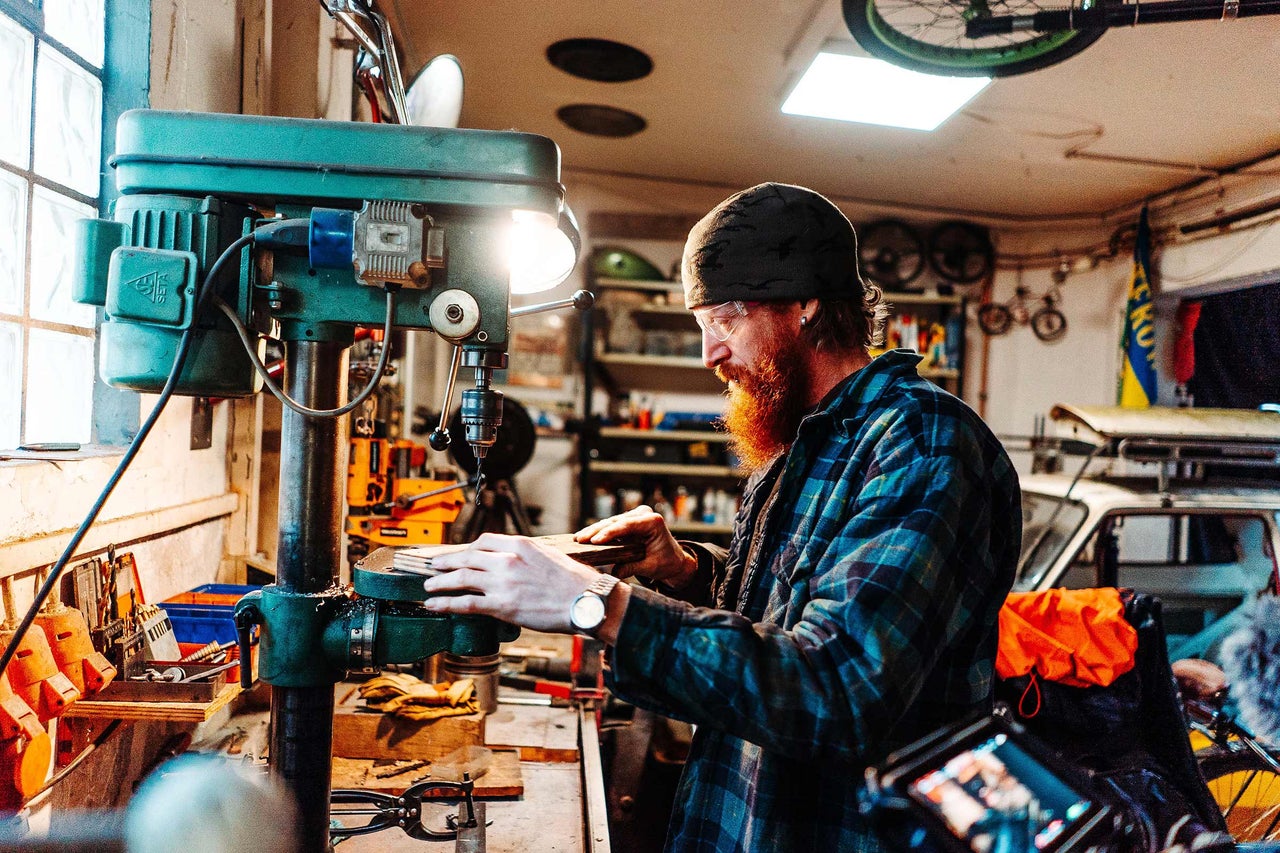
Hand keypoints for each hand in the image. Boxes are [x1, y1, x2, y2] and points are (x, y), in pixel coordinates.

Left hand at [421, 533, 601, 633]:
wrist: (586, 601)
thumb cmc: (574, 581)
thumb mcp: (548, 555)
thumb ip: (527, 554)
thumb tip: (513, 558)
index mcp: (520, 545)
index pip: (483, 541)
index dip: (466, 548)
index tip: (459, 554)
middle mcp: (507, 560)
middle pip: (466, 557)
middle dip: (445, 562)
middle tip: (433, 565)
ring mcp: (503, 582)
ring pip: (460, 578)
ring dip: (440, 582)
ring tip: (428, 586)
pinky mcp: (502, 605)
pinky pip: (466, 603)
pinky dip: (446, 603)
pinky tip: (434, 605)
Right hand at [574, 505, 694, 585]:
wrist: (674, 560)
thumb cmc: (666, 562)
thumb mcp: (650, 567)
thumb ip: (632, 567)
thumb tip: (613, 572)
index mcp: (653, 522)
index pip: (627, 525)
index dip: (609, 533)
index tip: (595, 541)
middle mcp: (644, 515)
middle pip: (616, 522)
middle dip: (597, 531)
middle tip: (580, 539)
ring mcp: (636, 516)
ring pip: (611, 523)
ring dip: (595, 531)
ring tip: (578, 538)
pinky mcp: (629, 522)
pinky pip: (612, 526)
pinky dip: (600, 532)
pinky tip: (586, 537)